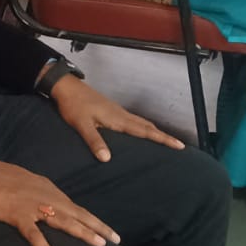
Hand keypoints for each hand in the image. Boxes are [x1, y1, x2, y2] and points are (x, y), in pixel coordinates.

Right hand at [0, 156, 119, 245]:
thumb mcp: (22, 180)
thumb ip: (37, 192)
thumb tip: (47, 202)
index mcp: (46, 188)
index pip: (75, 207)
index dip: (92, 219)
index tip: (109, 231)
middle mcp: (45, 196)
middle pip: (76, 213)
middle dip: (98, 227)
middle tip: (117, 240)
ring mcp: (32, 206)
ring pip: (63, 221)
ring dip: (82, 233)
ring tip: (99, 244)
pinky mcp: (16, 215)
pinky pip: (34, 235)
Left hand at [49, 74, 184, 162]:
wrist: (65, 87)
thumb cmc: (73, 104)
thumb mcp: (82, 124)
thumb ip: (94, 141)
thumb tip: (107, 159)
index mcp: (118, 119)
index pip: (146, 131)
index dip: (163, 139)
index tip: (180, 145)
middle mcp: (121, 114)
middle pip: (148, 126)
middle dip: (163, 136)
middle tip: (178, 146)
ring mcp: (116, 111)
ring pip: (140, 122)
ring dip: (153, 131)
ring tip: (163, 141)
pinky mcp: (110, 110)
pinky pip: (132, 120)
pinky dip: (141, 127)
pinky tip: (138, 132)